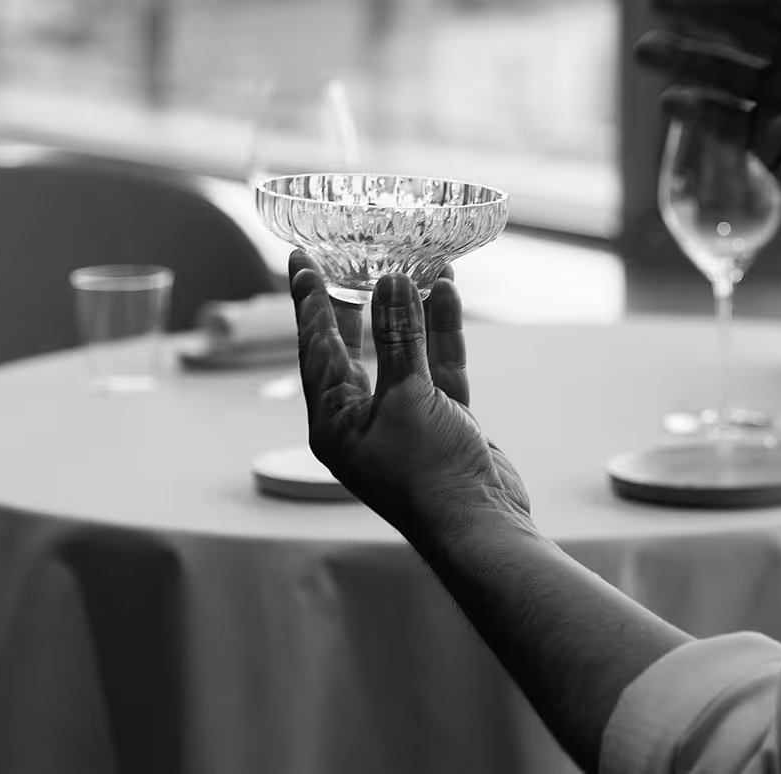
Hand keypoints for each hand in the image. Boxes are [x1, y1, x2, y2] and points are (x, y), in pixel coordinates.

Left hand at [289, 251, 530, 546]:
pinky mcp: (443, 417)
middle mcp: (363, 417)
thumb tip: (391, 280)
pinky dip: (443, 330)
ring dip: (410, 309)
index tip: (300, 261)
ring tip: (412, 261)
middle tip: (344, 257)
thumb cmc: (429, 474)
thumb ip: (400, 338)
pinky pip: (439, 363)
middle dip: (352, 301)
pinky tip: (446, 292)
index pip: (316, 348)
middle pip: (352, 346)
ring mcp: (405, 417)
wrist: (480, 524)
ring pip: (404, 349)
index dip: (309, 301)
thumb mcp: (407, 398)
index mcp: (335, 422)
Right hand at [634, 0, 780, 264]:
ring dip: (682, 58)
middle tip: (657, 0)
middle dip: (695, 11)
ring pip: (720, 71)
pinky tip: (672, 101)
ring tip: (644, 51)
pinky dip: (696, 110)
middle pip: (736, 25)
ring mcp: (776, 99)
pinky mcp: (763, 139)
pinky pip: (722, 119)